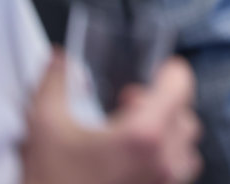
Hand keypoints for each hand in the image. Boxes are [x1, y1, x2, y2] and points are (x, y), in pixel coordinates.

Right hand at [23, 52, 202, 183]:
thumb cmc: (48, 182)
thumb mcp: (43, 128)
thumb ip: (55, 84)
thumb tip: (60, 57)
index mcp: (144, 135)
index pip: (182, 85)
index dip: (170, 72)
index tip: (157, 71)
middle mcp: (165, 161)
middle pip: (186, 116)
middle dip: (161, 104)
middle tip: (126, 107)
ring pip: (186, 147)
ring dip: (167, 134)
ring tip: (132, 137)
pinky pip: (179, 173)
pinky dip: (165, 159)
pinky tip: (131, 162)